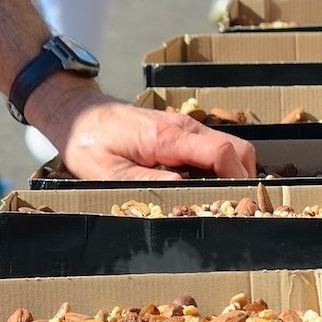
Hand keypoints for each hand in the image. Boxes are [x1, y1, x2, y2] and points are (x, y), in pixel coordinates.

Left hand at [32, 84, 255, 180]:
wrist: (77, 114)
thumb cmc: (89, 143)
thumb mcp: (108, 172)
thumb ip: (146, 181)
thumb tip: (182, 190)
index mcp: (166, 137)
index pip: (221, 153)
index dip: (238, 179)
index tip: (242, 202)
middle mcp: (182, 126)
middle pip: (236, 148)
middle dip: (244, 177)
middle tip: (235, 206)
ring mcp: (183, 126)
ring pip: (228, 146)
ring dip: (232, 171)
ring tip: (220, 199)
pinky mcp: (179, 130)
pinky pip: (211, 145)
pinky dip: (219, 165)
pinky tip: (204, 185)